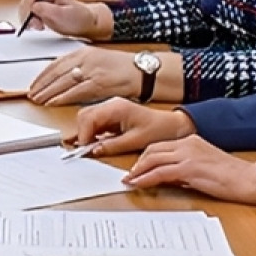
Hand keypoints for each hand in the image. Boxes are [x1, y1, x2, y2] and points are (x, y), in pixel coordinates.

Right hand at [16, 0, 103, 38]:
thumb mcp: (65, 15)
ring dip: (28, 19)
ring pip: (24, 8)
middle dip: (28, 13)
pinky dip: (29, 22)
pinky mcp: (36, 8)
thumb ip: (48, 10)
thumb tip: (33, 7)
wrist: (83, 24)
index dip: (30, 0)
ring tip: (40, 26)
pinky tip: (39, 26)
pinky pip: (26, 14)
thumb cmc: (78, 17)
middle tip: (37, 24)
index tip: (32, 13)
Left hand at [27, 46, 139, 105]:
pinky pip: (75, 92)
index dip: (43, 75)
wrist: (142, 71)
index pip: (56, 63)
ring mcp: (92, 71)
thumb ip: (79, 65)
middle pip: (56, 73)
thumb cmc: (121, 67)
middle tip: (32, 94)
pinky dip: (62, 98)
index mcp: (83, 52)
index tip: (34, 84)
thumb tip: (62, 76)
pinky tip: (53, 102)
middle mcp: (85, 59)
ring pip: (63, 82)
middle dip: (42, 85)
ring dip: (48, 93)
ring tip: (38, 100)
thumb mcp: (96, 59)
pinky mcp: (99, 83)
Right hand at [73, 98, 193, 155]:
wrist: (173, 125)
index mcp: (117, 108)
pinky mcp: (113, 114)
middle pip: (85, 115)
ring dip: (87, 133)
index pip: (89, 118)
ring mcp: (111, 108)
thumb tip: (93, 150)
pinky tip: (98, 142)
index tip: (82, 149)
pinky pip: (97, 122)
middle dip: (82, 132)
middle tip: (84, 149)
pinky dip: (93, 132)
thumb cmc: (158, 129)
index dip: (83, 134)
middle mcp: (111, 104)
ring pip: (88, 118)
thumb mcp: (135, 141)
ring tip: (91, 147)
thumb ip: (112, 146)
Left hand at [121, 135, 255, 204]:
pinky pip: (160, 172)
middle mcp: (187, 143)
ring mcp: (188, 154)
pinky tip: (138, 184)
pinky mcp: (189, 168)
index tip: (136, 168)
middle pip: (152, 149)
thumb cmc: (230, 177)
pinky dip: (146, 178)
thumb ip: (184, 168)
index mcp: (191, 140)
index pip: (160, 146)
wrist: (248, 179)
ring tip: (129, 181)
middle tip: (128, 175)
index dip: (144, 157)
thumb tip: (167, 177)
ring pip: (153, 159)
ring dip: (137, 171)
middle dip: (137, 163)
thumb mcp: (203, 167)